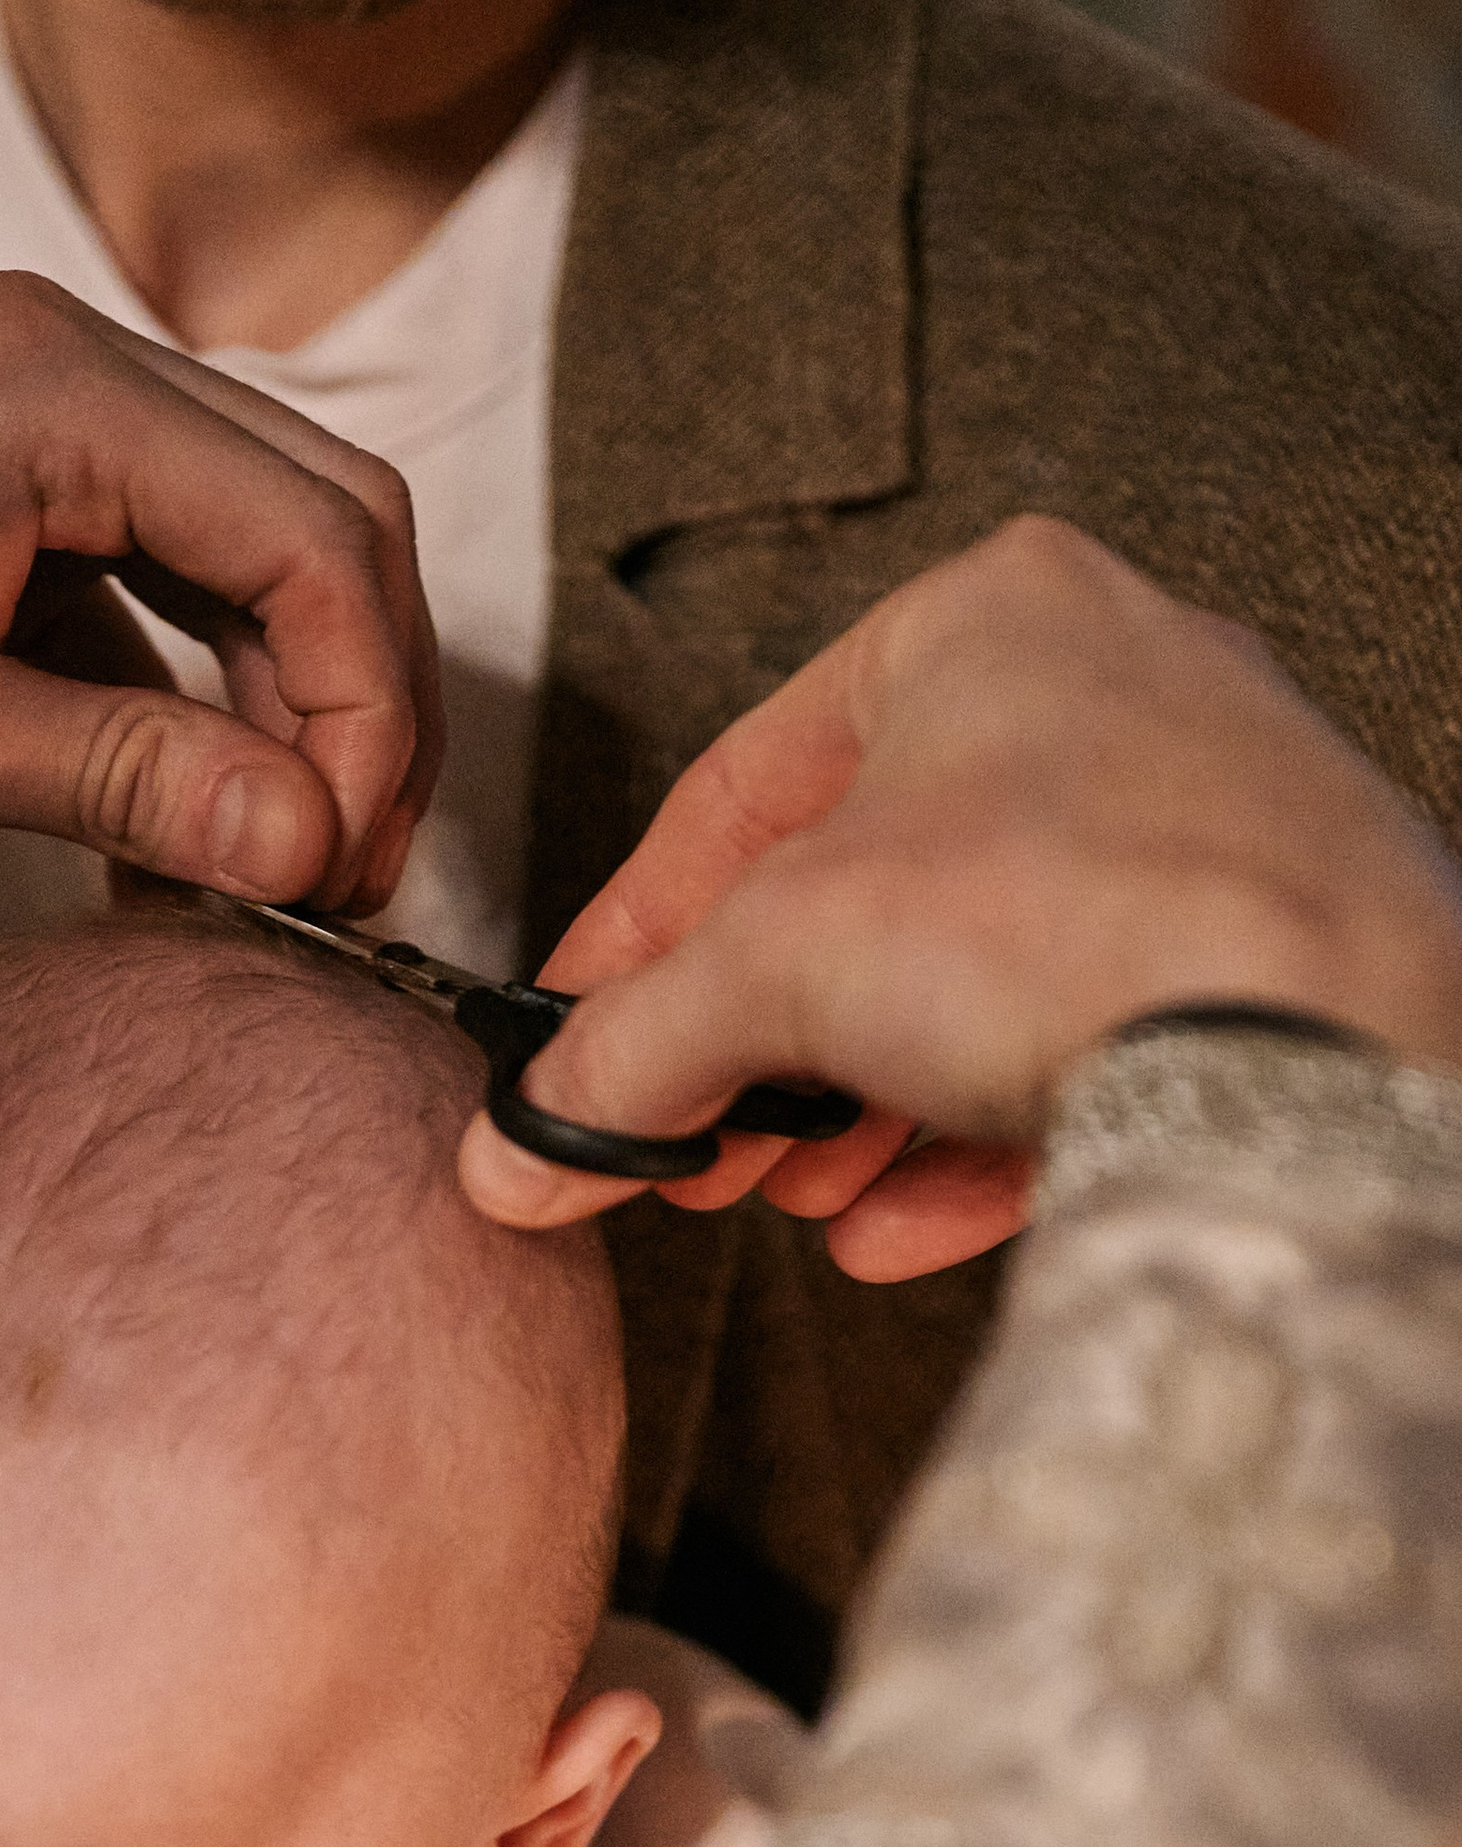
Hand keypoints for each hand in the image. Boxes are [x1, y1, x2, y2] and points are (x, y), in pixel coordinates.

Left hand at [0, 273, 437, 910]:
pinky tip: (176, 843)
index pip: (317, 541)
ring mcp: (42, 416)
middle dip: (358, 714)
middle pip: (321, 526)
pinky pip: (160, 586)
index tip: (346, 870)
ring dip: (284, 716)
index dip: (367, 719)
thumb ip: (119, 777)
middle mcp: (72, 367)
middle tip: (344, 884)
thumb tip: (306, 845)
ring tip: (276, 879)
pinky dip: (191, 709)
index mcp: (56, 393)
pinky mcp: (9, 483)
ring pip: (256, 557)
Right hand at [459, 517, 1461, 1272]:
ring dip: (861, 1110)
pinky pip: (1085, 1043)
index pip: (747, 781)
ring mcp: (1208, 821)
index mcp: (989, 617)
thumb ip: (630, 1044)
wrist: (1318, 1043)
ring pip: (978, 980)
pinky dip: (975, 1139)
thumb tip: (528, 1136)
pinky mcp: (1272, 951)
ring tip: (793, 1197)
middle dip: (768, 1049)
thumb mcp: (775, 966)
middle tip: (693, 1145)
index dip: (639, 931)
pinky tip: (902, 1229)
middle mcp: (1114, 689)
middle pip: (868, 891)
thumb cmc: (1078, 919)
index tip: (583, 1033)